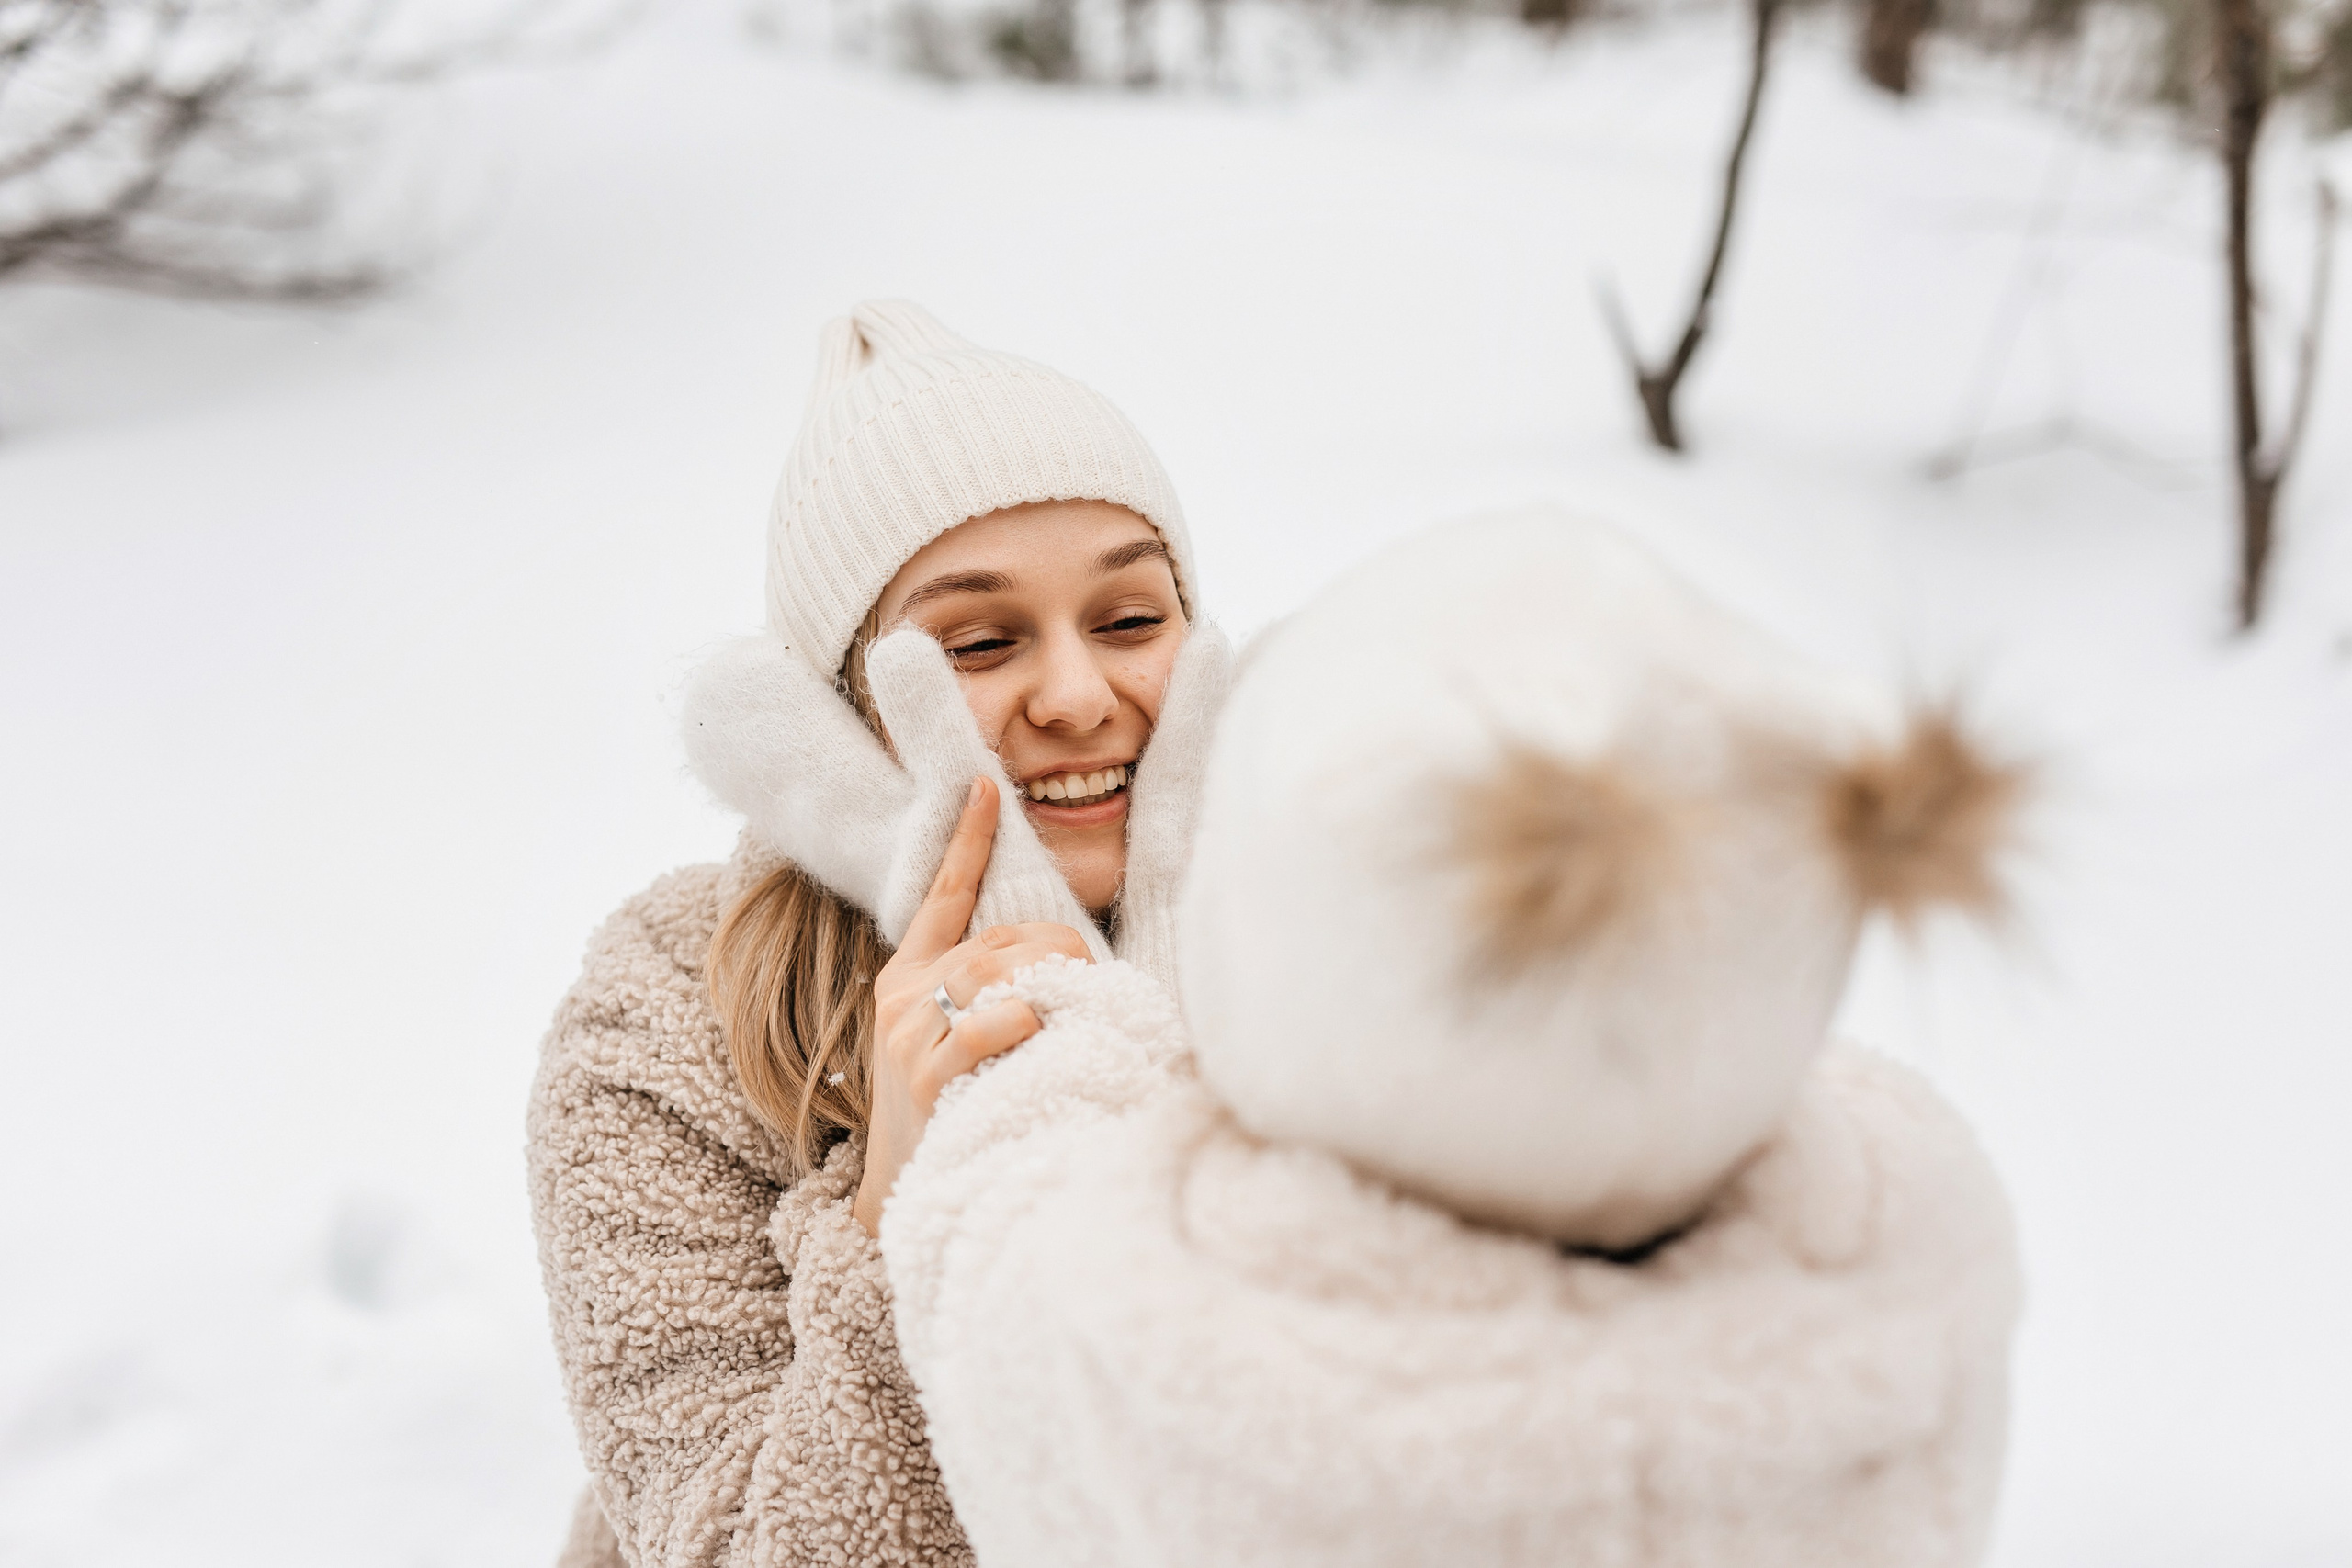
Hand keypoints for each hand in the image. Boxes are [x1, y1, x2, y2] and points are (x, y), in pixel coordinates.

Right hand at [853, 776, 1094, 1236]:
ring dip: (1053, 988)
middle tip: (1091, 987)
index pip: (941, 896)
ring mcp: (909, 1035)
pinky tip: (1038, 1042)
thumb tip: (1058, 964)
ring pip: (998, 973)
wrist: (914, 1191)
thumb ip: (993, 993)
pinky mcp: (926, 1075)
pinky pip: (989, 1026)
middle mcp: (902, 996)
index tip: (985, 786)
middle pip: (999, 939)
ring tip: (1077, 1016)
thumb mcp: (961, 1038)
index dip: (966, 842)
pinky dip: (1025, 1028)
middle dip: (1059, 954)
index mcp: (909, 978)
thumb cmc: (957, 1107)